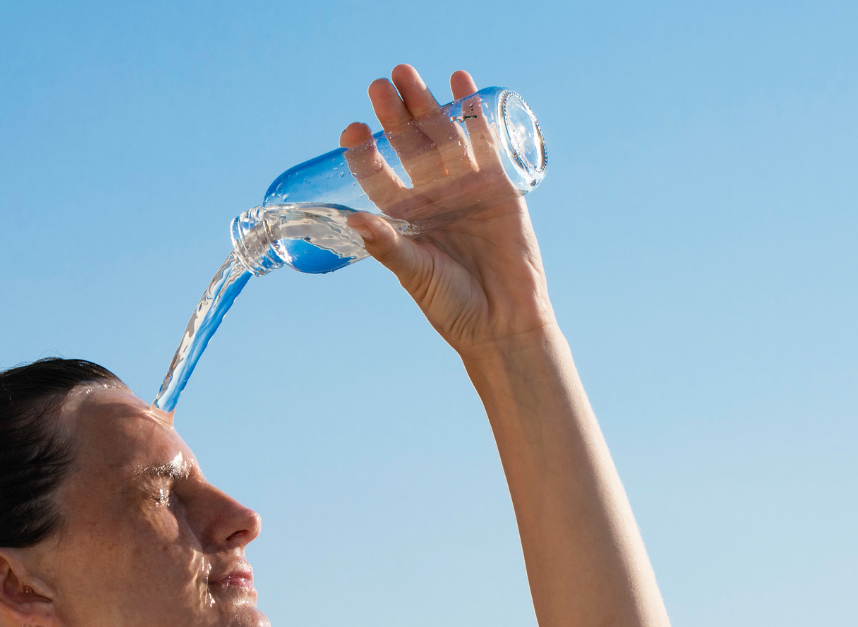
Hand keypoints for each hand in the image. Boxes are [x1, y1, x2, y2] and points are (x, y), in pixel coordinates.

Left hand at [340, 66, 557, 355]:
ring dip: (427, 104)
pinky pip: (483, 142)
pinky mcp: (498, 186)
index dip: (364, 152)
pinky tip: (460, 82)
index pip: (377, 174)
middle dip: (394, 114)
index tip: (353, 131)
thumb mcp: (414, 273)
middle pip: (408, 145)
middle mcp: (431, 197)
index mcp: (404, 217)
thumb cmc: (452, 305)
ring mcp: (464, 187)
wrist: (504, 322)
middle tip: (380, 85)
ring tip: (407, 74)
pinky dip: (473, 112)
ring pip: (441, 137)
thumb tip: (353, 220)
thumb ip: (387, 245)